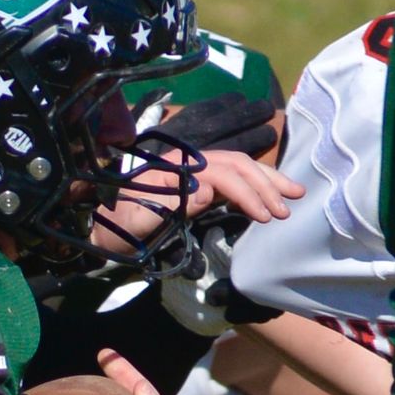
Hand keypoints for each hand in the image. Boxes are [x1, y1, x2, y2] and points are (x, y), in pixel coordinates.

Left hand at [102, 146, 303, 334]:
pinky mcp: (198, 183)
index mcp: (174, 168)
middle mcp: (187, 163)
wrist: (101, 231)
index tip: (265, 216)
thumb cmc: (117, 230)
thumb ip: (169, 206)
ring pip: (239, 166)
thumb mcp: (136, 222)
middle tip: (289, 206)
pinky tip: (271, 196)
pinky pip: (232, 177)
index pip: (221, 173)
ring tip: (293, 196)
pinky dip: (256, 184)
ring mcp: (194, 171)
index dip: (246, 192)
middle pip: (236, 163)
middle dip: (266, 183)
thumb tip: (207, 190)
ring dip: (267, 179)